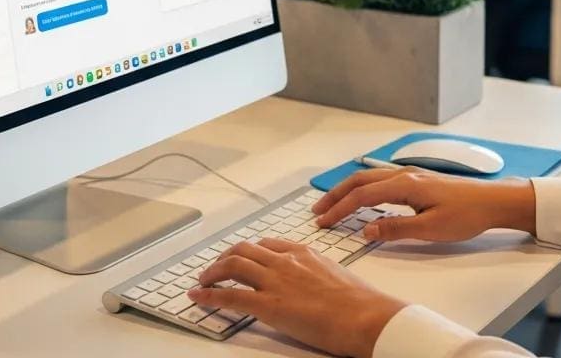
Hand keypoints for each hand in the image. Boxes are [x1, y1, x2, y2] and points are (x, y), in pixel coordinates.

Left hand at [188, 239, 405, 357]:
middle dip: (225, 257)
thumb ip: (317, 273)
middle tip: (215, 267)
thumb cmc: (358, 301)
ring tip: (203, 279)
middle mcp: (286, 261)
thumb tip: (313, 284)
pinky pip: (230, 295)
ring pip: (233, 265)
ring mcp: (275, 281)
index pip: (267, 244)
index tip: (241, 256)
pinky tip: (197, 297)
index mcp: (304, 253)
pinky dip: (209, 294)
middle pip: (245, 250)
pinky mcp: (268, 305)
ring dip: (212, 271)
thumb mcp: (336, 275)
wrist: (363, 314)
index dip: (249, 250)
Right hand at [312, 167, 535, 241]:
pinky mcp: (417, 181)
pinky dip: (363, 188)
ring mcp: (410, 176)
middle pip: (360, 181)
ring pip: (370, 178)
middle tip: (317, 212)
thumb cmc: (466, 215)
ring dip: (348, 189)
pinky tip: (362, 198)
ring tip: (332, 204)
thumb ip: (396, 229)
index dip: (339, 209)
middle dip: (336, 195)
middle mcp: (404, 176)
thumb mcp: (431, 229)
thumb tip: (365, 230)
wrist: (492, 201)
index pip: (362, 196)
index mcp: (405, 186)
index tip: (322, 222)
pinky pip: (381, 180)